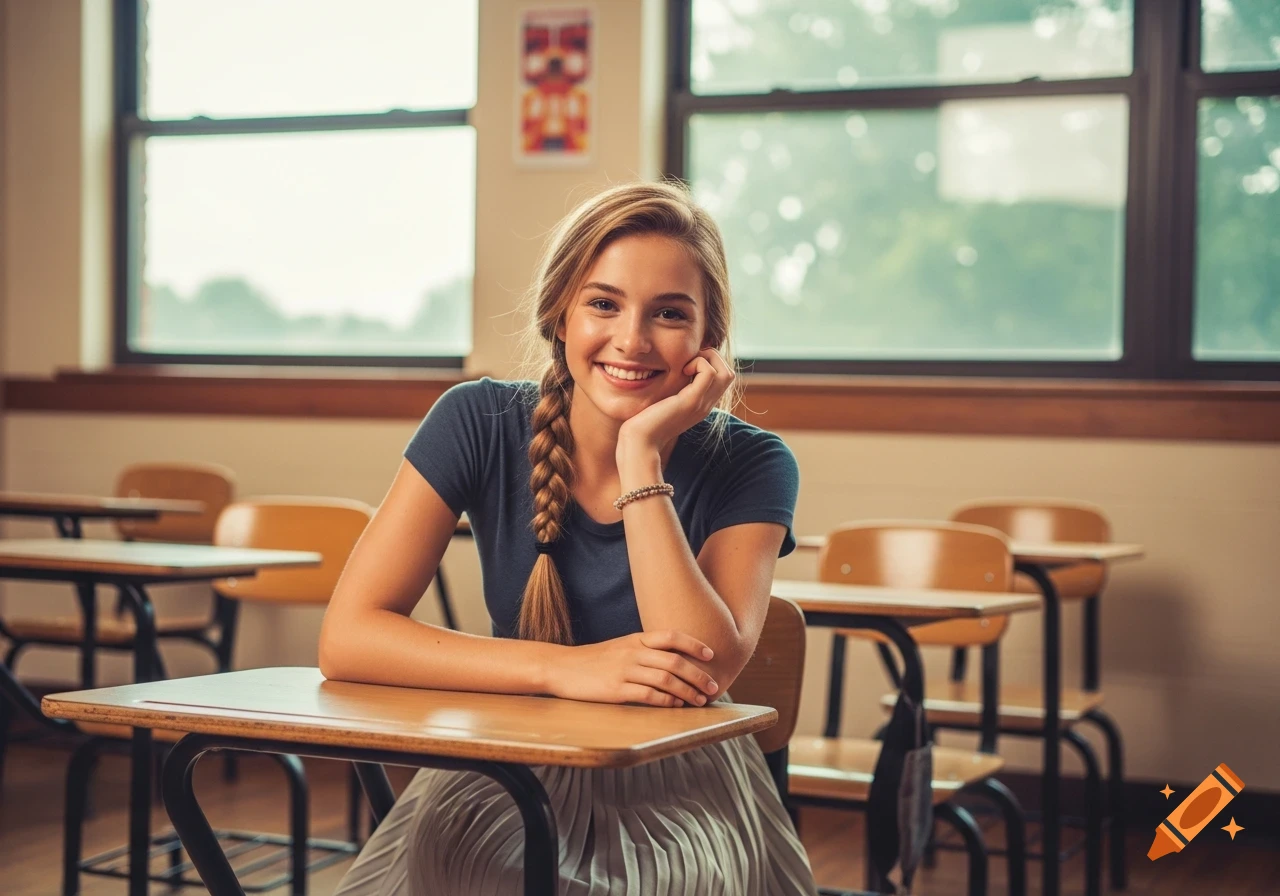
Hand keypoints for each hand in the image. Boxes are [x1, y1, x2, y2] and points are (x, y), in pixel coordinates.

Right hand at [548, 630, 719, 706]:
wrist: (561, 667)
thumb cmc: (594, 660)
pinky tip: (675, 706)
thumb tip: (674, 659)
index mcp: (636, 639)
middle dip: (698, 675)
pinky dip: (666, 701)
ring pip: (665, 679)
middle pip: (674, 661)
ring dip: (687, 691)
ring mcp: (624, 671)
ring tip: (699, 701)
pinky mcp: (616, 690)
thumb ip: (644, 650)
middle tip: (713, 687)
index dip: (694, 645)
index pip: (672, 637)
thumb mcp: (621, 647)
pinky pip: (648, 695)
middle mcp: (633, 652)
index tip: (711, 655)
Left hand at [618, 348, 734, 457]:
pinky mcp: (692, 401)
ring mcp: (702, 404)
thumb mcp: (664, 403)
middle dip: (712, 358)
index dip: (709, 363)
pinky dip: (698, 363)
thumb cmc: (645, 423)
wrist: (641, 441)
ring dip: (707, 359)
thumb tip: (671, 375)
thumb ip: (672, 392)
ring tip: (687, 366)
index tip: (687, 363)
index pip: (723, 379)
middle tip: (689, 361)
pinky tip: (682, 371)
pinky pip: (709, 373)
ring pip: (726, 373)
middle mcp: (706, 405)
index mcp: (701, 404)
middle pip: (729, 374)